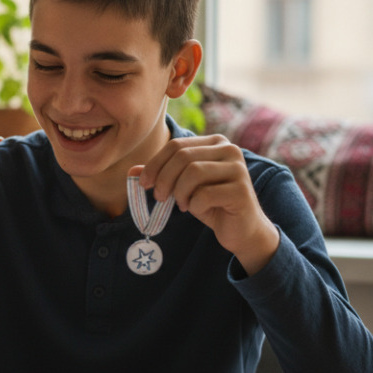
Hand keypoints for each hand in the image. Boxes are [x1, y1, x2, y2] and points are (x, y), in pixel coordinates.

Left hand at [131, 134, 279, 274]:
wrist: (240, 230)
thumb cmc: (210, 204)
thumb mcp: (182, 187)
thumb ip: (160, 175)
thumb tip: (131, 171)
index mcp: (215, 143)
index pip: (176, 146)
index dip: (155, 163)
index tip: (144, 183)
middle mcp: (230, 150)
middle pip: (183, 156)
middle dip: (164, 178)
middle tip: (160, 197)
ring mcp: (239, 169)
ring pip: (193, 172)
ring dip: (179, 192)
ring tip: (182, 204)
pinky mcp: (241, 190)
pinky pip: (205, 194)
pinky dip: (194, 205)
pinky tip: (197, 210)